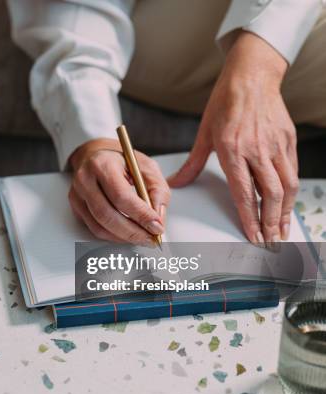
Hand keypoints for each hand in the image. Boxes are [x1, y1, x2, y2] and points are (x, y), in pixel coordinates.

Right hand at [68, 138, 168, 243]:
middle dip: (133, 232)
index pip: (121, 196)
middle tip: (151, 238)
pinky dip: (113, 236)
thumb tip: (157, 219)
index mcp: (103, 164)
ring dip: (124, 237)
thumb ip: (158, 191)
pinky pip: (94, 229)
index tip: (157, 227)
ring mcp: (77, 194)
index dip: (140, 215)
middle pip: (107, 215)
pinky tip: (127, 234)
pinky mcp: (76, 207)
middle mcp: (85, 179)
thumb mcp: (147, 167)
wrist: (96, 155)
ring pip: (100, 226)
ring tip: (142, 237)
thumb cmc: (121, 160)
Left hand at [168, 32, 297, 244]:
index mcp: (233, 150)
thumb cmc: (225, 103)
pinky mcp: (287, 141)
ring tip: (282, 231)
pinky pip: (292, 172)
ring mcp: (276, 145)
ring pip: (286, 186)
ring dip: (285, 212)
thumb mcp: (204, 134)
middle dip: (272, 223)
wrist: (251, 77)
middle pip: (270, 195)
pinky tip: (287, 205)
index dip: (250, 218)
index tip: (254, 236)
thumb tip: (175, 182)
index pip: (244, 193)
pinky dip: (291, 192)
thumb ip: (192, 163)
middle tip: (272, 242)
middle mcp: (257, 150)